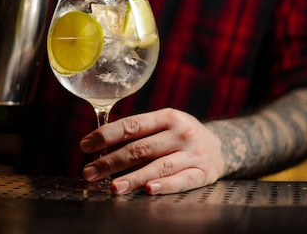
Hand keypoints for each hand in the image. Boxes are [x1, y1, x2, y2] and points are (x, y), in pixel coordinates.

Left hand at [80, 108, 224, 194]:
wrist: (221, 147)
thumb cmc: (182, 136)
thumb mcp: (165, 124)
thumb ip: (139, 131)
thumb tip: (101, 144)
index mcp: (167, 117)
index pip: (131, 125)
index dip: (106, 135)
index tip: (85, 145)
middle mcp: (180, 133)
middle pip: (140, 148)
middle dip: (111, 161)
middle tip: (90, 172)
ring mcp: (192, 153)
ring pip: (158, 166)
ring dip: (132, 177)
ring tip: (113, 186)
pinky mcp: (203, 173)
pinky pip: (181, 181)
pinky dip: (164, 186)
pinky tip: (148, 189)